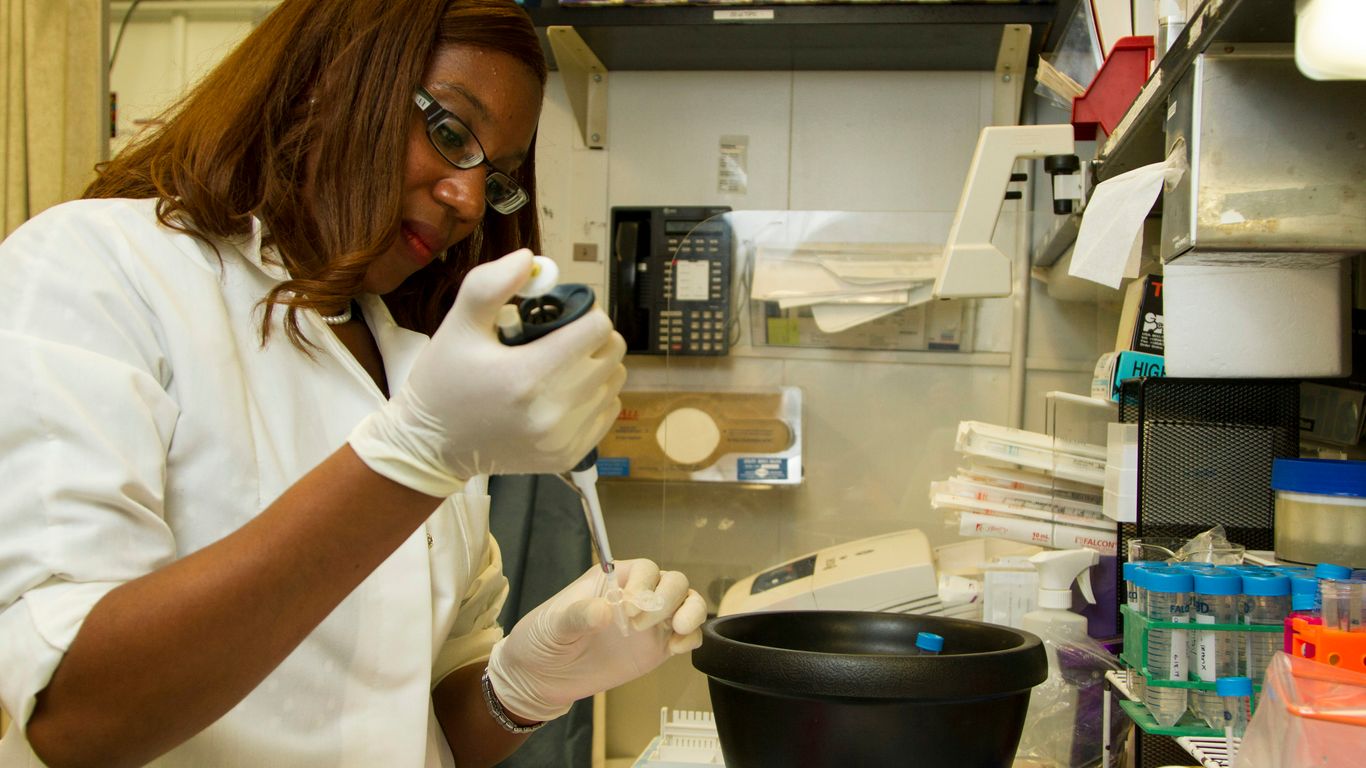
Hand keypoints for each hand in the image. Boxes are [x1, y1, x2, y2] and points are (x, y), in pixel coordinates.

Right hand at [348, 249, 626, 495]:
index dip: (584, 312)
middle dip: (593, 337)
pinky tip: (563, 392)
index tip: (562, 316)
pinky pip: (607, 412)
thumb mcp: (459, 324)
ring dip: (596, 366)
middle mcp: (552, 412)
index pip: (597, 329)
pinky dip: (594, 396)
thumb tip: (531, 260)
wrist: (432, 445)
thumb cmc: (444, 378)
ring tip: (563, 364)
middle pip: (611, 354)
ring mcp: (563, 438)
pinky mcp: (568, 456)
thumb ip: (492, 284)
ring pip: (614, 382)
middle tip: (563, 337)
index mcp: (528, 375)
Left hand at [485, 559, 706, 722]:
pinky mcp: (657, 648)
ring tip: (679, 631)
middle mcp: (637, 596)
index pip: (644, 568)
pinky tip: (676, 650)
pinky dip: (692, 639)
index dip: (644, 584)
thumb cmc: (542, 640)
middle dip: (667, 599)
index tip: (630, 608)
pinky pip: (688, 636)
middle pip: (672, 582)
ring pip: (687, 603)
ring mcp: (650, 622)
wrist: (542, 678)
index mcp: (612, 580)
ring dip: (691, 612)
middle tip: (639, 626)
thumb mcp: (553, 626)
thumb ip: (577, 616)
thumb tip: (604, 610)